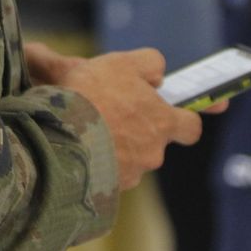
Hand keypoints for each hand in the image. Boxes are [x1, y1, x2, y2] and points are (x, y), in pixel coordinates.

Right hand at [46, 47, 203, 190]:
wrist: (59, 134)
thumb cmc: (93, 94)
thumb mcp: (122, 62)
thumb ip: (149, 63)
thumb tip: (159, 74)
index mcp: (162, 123)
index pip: (191, 127)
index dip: (182, 118)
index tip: (167, 111)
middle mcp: (152, 153)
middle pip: (154, 143)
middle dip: (138, 133)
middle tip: (113, 117)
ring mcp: (130, 174)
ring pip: (129, 158)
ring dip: (114, 146)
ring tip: (86, 128)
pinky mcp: (107, 188)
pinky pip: (106, 173)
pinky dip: (97, 162)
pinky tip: (78, 146)